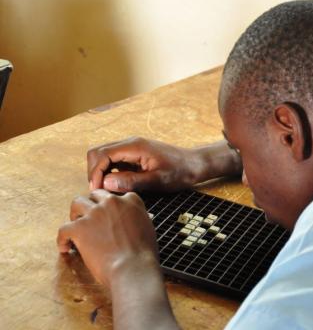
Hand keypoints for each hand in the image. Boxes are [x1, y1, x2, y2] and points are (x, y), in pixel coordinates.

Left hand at [57, 190, 180, 328]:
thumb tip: (132, 223)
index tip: (108, 214)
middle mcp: (112, 202)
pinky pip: (64, 228)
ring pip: (77, 203)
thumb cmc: (143, 254)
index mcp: (131, 201)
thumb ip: (136, 219)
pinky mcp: (79, 227)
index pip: (117, 196)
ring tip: (75, 225)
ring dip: (75, 213)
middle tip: (90, 218)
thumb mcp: (148, 228)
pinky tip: (65, 247)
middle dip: (92, 205)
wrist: (134, 268)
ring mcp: (94, 213)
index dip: (110, 206)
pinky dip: (62, 239)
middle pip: (95, 195)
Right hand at [87, 137, 242, 192]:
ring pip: (103, 156)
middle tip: (100, 192)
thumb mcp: (157, 181)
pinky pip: (114, 161)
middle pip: (97, 152)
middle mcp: (130, 143)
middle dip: (94, 172)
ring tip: (108, 191)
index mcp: (134, 146)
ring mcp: (131, 148)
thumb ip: (131, 181)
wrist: (194, 165)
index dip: (95, 173)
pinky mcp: (133, 155)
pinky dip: (109, 173)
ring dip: (101, 173)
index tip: (97, 191)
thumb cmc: (179, 172)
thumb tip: (106, 183)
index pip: (101, 154)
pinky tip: (117, 187)